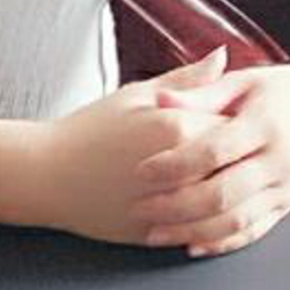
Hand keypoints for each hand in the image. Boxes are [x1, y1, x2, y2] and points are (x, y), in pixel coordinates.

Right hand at [30, 48, 233, 243]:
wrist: (49, 175)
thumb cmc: (89, 130)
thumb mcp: (136, 95)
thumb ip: (186, 79)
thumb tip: (223, 56)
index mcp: (178, 127)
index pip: (236, 123)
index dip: (239, 119)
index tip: (236, 117)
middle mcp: (182, 168)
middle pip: (237, 163)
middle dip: (240, 157)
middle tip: (236, 148)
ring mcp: (173, 206)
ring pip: (226, 200)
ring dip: (231, 190)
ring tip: (220, 176)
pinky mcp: (164, 233)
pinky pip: (206, 228)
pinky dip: (213, 218)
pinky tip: (205, 204)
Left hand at [128, 61, 289, 256]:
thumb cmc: (280, 90)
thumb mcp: (243, 81)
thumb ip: (201, 93)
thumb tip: (161, 100)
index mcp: (265, 125)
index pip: (214, 151)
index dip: (175, 164)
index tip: (141, 170)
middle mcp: (279, 161)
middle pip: (223, 194)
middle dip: (177, 206)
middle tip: (141, 208)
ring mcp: (286, 188)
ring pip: (237, 221)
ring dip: (194, 232)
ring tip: (156, 233)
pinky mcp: (288, 205)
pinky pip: (255, 232)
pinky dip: (222, 243)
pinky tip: (192, 245)